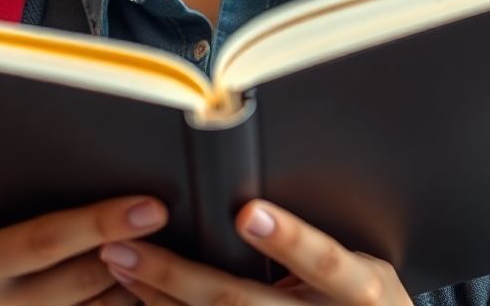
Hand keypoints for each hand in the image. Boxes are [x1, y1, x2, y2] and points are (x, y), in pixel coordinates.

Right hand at [0, 195, 167, 304]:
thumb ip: (24, 230)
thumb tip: (93, 193)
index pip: (50, 238)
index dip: (103, 222)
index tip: (150, 208)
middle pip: (84, 276)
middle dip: (130, 250)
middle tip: (162, 225)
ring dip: (131, 284)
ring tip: (155, 254)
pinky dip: (116, 304)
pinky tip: (135, 290)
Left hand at [98, 199, 410, 303]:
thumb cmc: (369, 301)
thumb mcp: (366, 270)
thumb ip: (322, 245)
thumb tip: (249, 195)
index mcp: (360, 290)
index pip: (324, 261)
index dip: (287, 239)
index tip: (246, 213)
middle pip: (243, 302)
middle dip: (180, 275)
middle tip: (130, 247)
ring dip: (160, 296)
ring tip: (120, 264)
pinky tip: (141, 296)